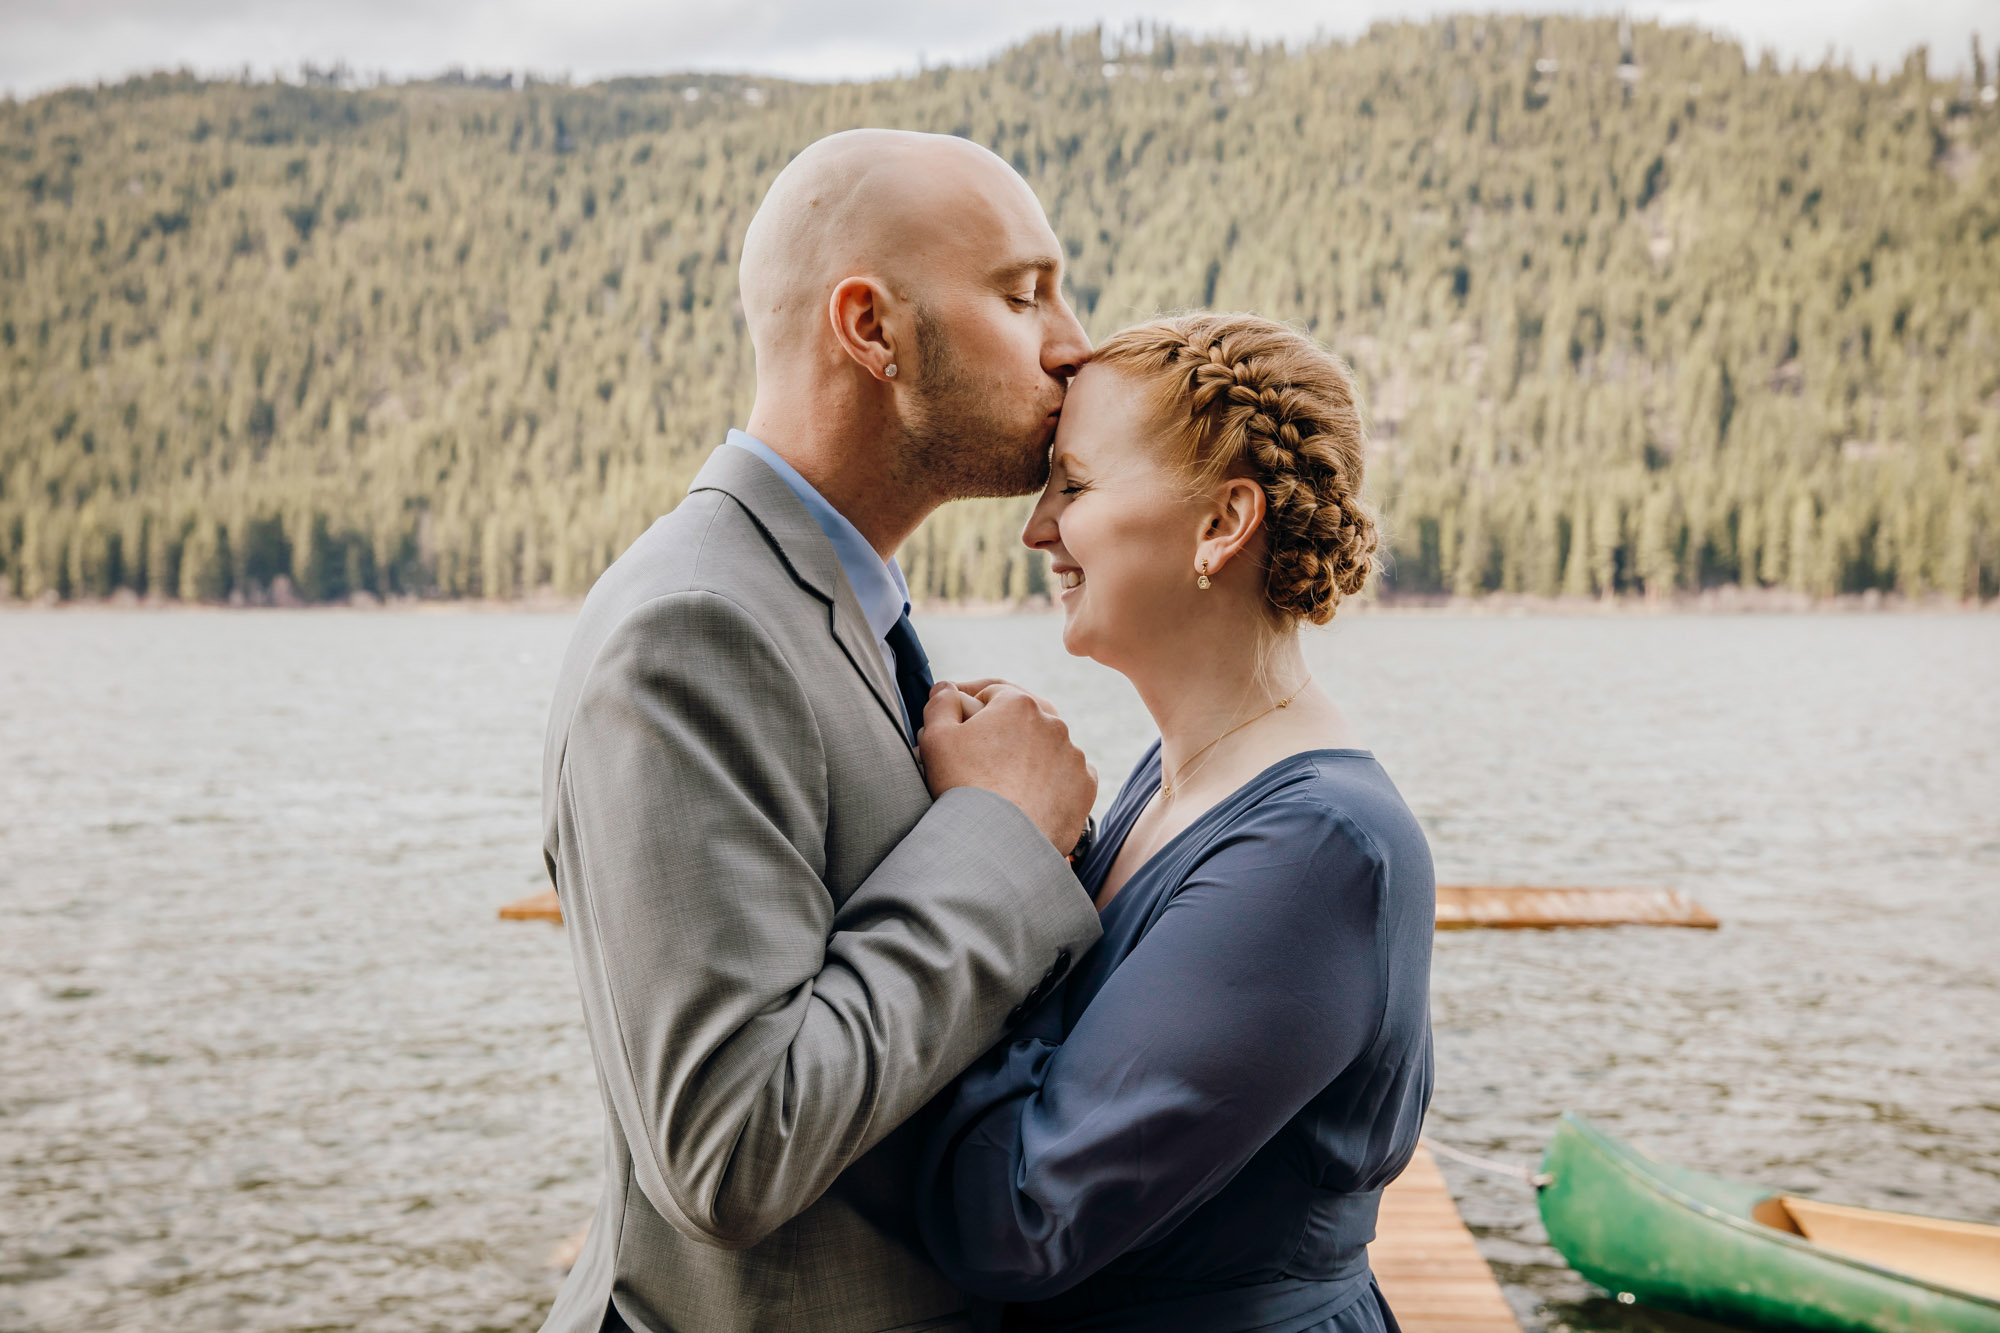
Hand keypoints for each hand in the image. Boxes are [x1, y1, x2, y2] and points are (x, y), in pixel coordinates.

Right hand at [920, 681, 1095, 852]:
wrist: (999, 844)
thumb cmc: (963, 787)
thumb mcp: (936, 738)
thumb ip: (941, 704)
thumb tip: (946, 688)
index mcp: (1018, 703)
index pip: (993, 695)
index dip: (973, 711)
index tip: (961, 731)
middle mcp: (1054, 722)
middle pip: (1023, 720)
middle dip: (1004, 732)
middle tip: (982, 757)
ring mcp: (1074, 755)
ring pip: (1047, 746)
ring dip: (1029, 755)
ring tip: (1004, 782)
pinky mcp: (1085, 785)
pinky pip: (1067, 775)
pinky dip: (1052, 781)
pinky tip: (1030, 796)